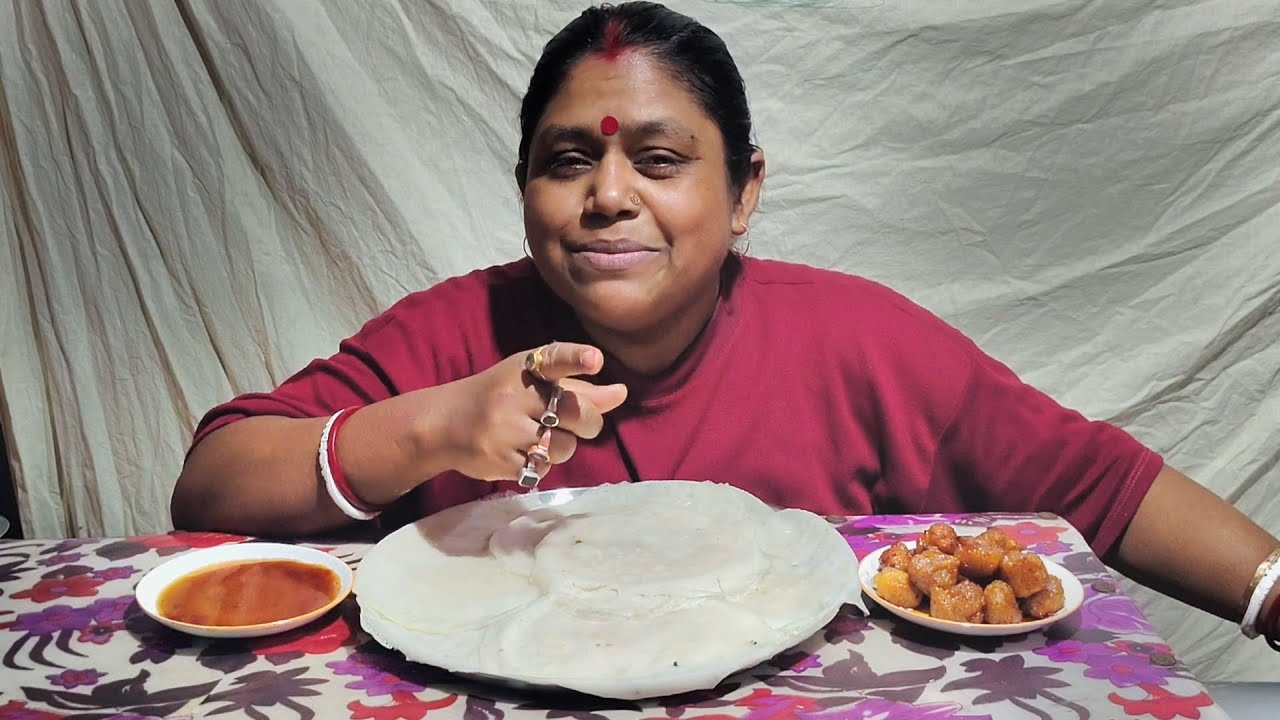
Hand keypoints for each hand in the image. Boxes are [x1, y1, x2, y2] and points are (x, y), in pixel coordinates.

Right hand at [442, 342, 627, 481]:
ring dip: (561, 447)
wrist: (444, 424)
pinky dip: (540, 466)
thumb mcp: (535, 384)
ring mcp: (504, 429)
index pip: (554, 359)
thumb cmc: (500, 398)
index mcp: (526, 368)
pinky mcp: (498, 459)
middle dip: (588, 422)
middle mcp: (514, 395)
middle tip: (579, 424)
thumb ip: (579, 390)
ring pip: (564, 447)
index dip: (576, 359)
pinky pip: (542, 469)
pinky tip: (521, 454)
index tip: (595, 360)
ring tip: (539, 439)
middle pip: (576, 413)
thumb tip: (620, 394)